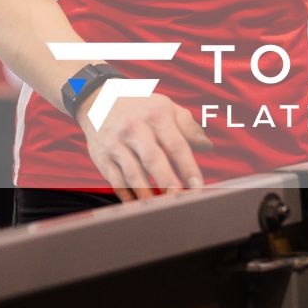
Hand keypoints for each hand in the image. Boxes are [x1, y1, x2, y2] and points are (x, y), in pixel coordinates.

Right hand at [81, 93, 212, 202]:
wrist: (99, 98)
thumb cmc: (142, 107)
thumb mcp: (166, 107)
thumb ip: (188, 127)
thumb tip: (207, 146)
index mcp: (156, 115)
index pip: (175, 144)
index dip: (187, 166)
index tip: (198, 186)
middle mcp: (134, 127)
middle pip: (153, 159)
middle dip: (168, 182)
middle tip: (180, 201)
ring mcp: (116, 143)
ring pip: (133, 173)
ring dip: (147, 193)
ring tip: (161, 209)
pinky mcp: (101, 157)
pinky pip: (116, 181)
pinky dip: (128, 196)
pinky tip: (139, 206)